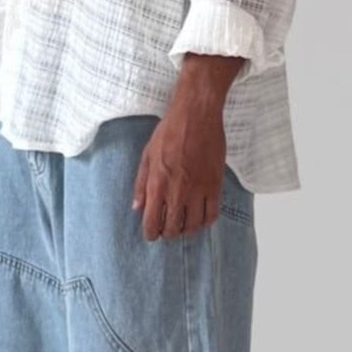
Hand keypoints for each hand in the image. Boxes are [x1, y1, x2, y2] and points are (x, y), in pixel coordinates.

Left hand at [131, 54, 243, 239]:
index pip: (152, 223)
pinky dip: (206, 222)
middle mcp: (177, 191)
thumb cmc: (169, 132)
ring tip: (184, 226)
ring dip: (187, 231)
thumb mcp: (147, 156)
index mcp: (157, 185)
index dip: (151, 234)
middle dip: (168, 234)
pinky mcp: (215, 185)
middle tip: (167, 231)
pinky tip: (200, 219)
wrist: (196, 115)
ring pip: (193, 225)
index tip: (151, 235)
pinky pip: (212, 214)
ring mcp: (198, 189)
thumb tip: (137, 208)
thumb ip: (141, 184)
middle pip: (173, 229)